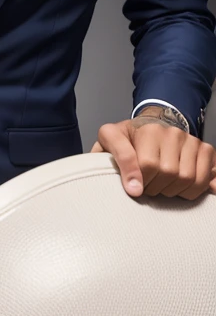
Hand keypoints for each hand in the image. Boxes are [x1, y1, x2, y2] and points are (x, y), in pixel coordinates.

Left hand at [92, 117, 214, 199]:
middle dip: (156, 187)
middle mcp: (170, 132)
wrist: (151, 125)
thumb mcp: (110, 139)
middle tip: (149, 186)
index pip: (148, 164)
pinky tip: (185, 190)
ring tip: (163, 186)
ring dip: (174, 190)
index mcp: (146, 129)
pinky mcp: (203, 148)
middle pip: (169, 173)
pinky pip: (206, 175)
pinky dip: (197, 188)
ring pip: (187, 177)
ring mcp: (189, 140)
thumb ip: (116, 158)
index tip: (135, 189)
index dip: (140, 181)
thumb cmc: (130, 137)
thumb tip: (133, 189)